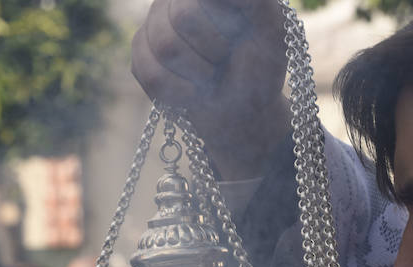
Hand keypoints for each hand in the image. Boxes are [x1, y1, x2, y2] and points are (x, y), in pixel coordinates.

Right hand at [131, 0, 290, 177]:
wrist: (244, 110)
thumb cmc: (259, 66)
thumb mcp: (271, 28)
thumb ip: (252, 2)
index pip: (200, 3)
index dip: (224, 23)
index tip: (241, 31)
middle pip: (184, 17)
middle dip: (214, 50)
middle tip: (227, 57)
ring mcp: (154, 20)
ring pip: (166, 47)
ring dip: (200, 73)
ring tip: (212, 75)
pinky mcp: (141, 52)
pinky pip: (153, 74)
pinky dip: (184, 92)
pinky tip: (195, 91)